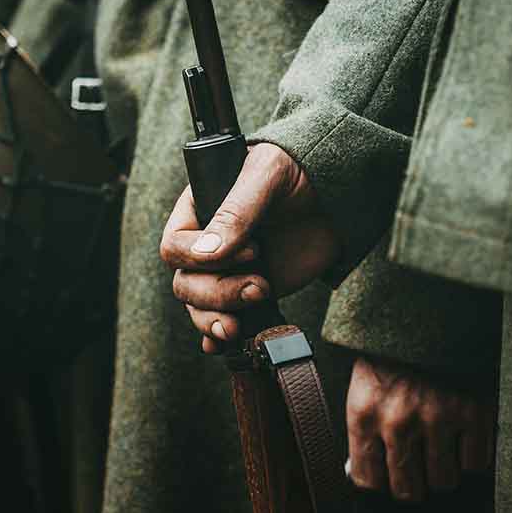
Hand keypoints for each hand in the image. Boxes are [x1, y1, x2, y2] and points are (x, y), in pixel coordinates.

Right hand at [159, 143, 339, 352]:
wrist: (337, 194)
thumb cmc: (297, 170)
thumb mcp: (266, 175)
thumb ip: (236, 211)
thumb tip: (207, 253)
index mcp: (198, 211)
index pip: (174, 246)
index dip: (201, 257)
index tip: (252, 250)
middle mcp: (207, 244)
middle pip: (185, 284)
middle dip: (217, 294)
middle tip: (260, 286)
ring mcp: (228, 271)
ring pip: (200, 308)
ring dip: (218, 318)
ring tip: (244, 322)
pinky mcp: (250, 291)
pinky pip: (222, 321)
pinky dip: (220, 336)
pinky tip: (228, 342)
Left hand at [346, 357, 495, 502]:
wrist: (428, 309)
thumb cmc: (393, 351)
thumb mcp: (363, 385)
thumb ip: (364, 429)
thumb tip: (366, 473)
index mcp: (363, 412)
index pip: (367, 480)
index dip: (380, 481)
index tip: (387, 474)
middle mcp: (398, 421)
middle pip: (407, 489)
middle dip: (412, 482)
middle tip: (417, 467)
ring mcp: (438, 418)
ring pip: (443, 482)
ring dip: (443, 469)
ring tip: (440, 446)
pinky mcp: (473, 412)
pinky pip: (475, 464)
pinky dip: (472, 455)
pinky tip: (463, 434)